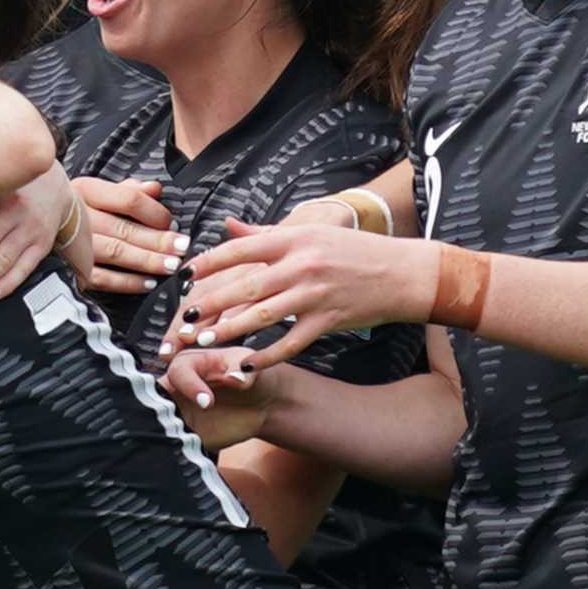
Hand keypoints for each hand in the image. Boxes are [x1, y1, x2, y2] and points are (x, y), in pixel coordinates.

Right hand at [76, 177, 188, 295]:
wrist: (33, 228)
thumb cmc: (78, 209)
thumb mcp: (99, 192)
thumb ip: (128, 190)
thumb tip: (156, 188)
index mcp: (86, 190)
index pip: (128, 199)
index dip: (154, 211)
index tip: (171, 222)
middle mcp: (78, 216)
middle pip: (124, 228)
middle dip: (158, 240)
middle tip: (182, 247)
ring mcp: (72, 244)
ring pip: (116, 253)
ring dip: (147, 261)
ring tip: (172, 266)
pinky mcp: (70, 269)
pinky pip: (103, 278)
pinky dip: (128, 282)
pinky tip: (149, 283)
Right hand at [161, 347, 273, 451]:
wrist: (260, 405)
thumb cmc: (251, 375)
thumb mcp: (251, 366)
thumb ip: (243, 370)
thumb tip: (234, 378)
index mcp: (189, 363)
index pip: (178, 372)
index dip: (189, 386)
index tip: (207, 401)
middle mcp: (176, 387)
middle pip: (157, 396)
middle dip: (163, 408)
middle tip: (182, 422)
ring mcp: (177, 411)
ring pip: (159, 421)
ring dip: (168, 430)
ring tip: (186, 439)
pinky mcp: (183, 434)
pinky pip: (172, 441)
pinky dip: (176, 447)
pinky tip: (188, 450)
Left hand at [165, 217, 436, 370]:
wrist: (402, 273)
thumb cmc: (354, 250)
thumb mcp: (312, 232)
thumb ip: (265, 233)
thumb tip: (227, 225)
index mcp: (294, 239)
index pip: (241, 249)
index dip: (209, 262)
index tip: (185, 274)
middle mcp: (302, 265)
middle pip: (246, 285)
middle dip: (211, 303)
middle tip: (185, 319)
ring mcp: (315, 295)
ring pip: (263, 316)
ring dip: (230, 330)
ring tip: (204, 341)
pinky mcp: (328, 321)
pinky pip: (291, 342)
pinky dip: (267, 355)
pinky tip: (246, 363)